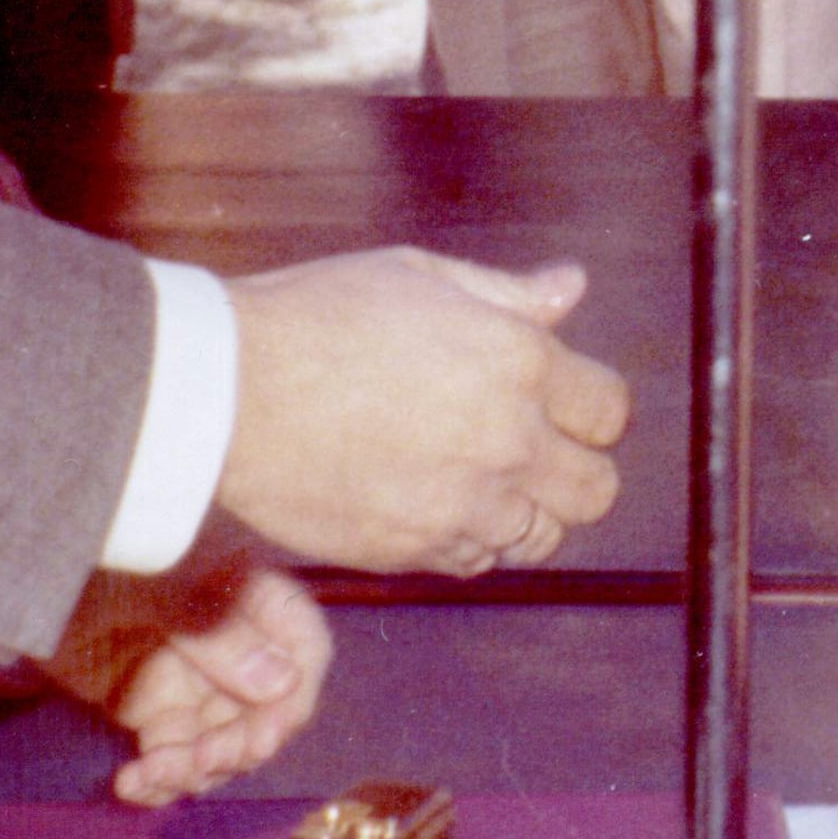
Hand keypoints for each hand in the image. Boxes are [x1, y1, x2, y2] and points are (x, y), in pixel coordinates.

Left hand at [57, 544, 335, 805]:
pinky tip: (131, 785)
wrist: (30, 555)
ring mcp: (190, 676)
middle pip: (264, 712)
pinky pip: (169, 755)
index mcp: (251, 597)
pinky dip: (157, 780)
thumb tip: (283, 684)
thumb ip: (218, 633)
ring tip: (150, 775)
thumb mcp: (163, 584)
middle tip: (199, 762)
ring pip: (218, 743)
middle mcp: (232, 642)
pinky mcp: (146, 705)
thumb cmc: (106, 546)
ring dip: (193, 771)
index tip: (262, 740)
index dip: (293, 701)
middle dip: (237, 747)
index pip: (303, 652)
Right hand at [219, 248, 627, 573]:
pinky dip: (470, 541)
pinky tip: (435, 503)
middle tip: (533, 451)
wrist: (228, 392)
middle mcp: (508, 439)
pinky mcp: (417, 551)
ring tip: (478, 479)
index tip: (562, 403)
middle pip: (597, 489)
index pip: (609, 410)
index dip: (589, 406)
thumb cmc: (316, 317)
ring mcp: (465, 504)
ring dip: (525, 511)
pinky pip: (478, 562)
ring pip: (543, 536)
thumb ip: (506, 292)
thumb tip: (570, 287)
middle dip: (576, 469)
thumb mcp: (419, 276)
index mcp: (519, 360)